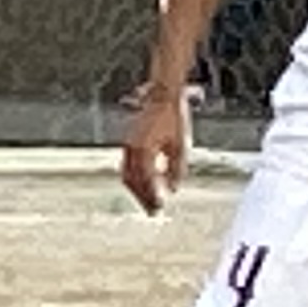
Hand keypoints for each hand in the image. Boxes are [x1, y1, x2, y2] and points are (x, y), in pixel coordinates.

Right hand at [120, 79, 190, 215]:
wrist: (162, 94)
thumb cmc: (172, 115)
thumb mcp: (180, 145)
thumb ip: (176, 168)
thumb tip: (173, 187)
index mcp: (143, 150)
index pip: (146, 181)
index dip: (152, 196)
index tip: (160, 207)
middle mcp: (131, 149)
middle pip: (132, 182)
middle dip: (142, 198)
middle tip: (153, 212)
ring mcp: (128, 145)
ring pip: (127, 176)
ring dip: (136, 191)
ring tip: (147, 201)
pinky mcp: (129, 143)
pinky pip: (127, 167)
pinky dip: (134, 179)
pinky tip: (143, 184)